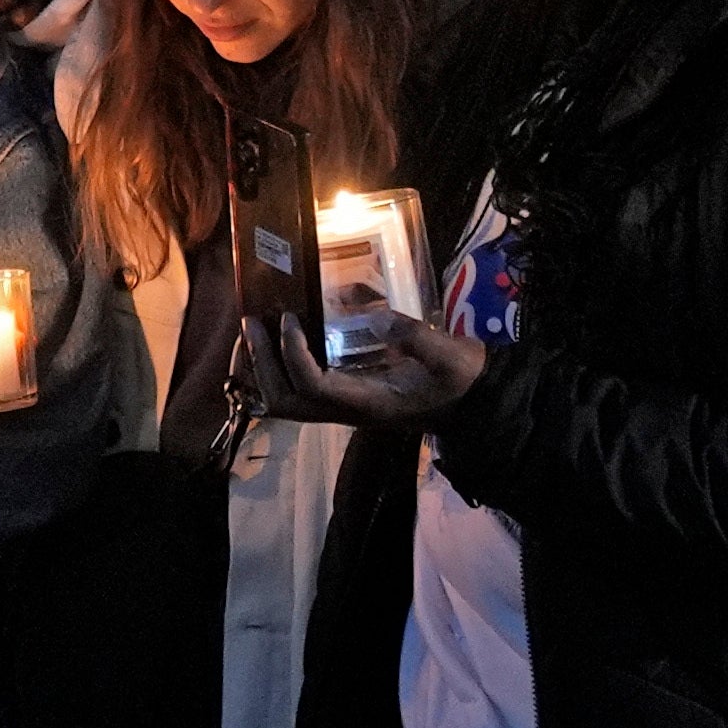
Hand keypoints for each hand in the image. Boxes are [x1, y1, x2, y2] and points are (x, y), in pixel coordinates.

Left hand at [269, 310, 485, 423]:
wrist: (474, 401)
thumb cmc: (462, 380)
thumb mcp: (451, 357)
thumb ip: (417, 339)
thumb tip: (377, 317)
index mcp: (369, 403)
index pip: (313, 386)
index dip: (292, 353)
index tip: (290, 317)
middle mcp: (348, 410)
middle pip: (287, 402)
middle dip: (262, 364)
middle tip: (253, 322)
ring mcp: (344, 406)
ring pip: (288, 401)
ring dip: (263, 368)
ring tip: (253, 329)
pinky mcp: (346, 395)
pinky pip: (299, 391)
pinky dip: (278, 368)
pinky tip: (276, 337)